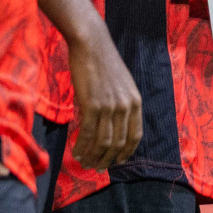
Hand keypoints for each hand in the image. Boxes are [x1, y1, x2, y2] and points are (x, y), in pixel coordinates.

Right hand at [67, 30, 142, 170]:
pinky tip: (76, 152)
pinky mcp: (93, 104)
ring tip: (85, 163)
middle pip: (118, 143)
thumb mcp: (122, 85)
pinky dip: (82, 146)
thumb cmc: (103, 63)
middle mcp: (126, 106)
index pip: (135, 135)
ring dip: (93, 156)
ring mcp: (110, 106)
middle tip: (97, 168)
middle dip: (107, 159)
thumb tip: (110, 126)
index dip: (126, 152)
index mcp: (136, 102)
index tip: (118, 161)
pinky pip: (88, 133)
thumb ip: (120, 105)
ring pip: (103, 142)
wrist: (92, 44)